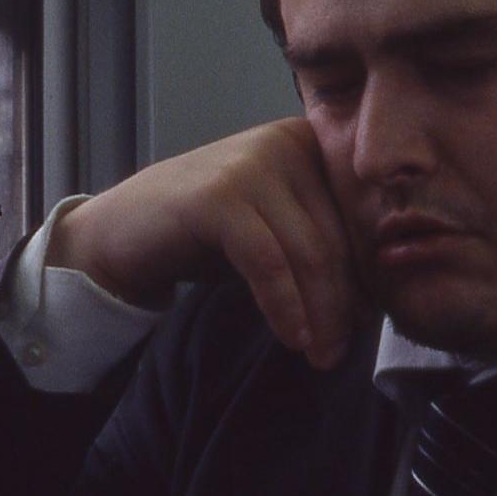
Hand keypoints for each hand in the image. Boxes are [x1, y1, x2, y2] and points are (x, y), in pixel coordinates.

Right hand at [48, 119, 360, 368]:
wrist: (123, 232)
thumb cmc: (205, 237)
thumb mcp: (275, 230)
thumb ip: (320, 243)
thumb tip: (373, 299)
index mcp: (310, 142)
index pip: (357, 217)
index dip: (366, 276)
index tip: (364, 325)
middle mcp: (287, 141)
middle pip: (336, 237)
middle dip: (342, 304)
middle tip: (339, 352)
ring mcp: (252, 162)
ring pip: (309, 252)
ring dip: (320, 314)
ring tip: (320, 355)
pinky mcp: (220, 195)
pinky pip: (269, 262)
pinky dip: (285, 305)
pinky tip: (291, 337)